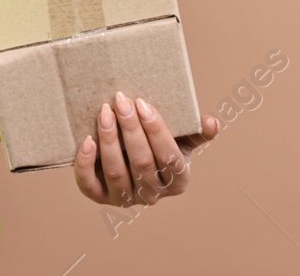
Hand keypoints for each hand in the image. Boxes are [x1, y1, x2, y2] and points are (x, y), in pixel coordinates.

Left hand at [73, 90, 220, 206]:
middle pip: (142, 162)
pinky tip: (86, 140)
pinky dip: (85, 163)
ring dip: (109, 140)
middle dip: (130, 129)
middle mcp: (153, 195)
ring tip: (104, 112)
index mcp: (178, 180)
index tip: (143, 103)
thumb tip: (214, 123)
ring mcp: (126, 199)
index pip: (169, 157)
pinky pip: (90, 185)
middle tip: (120, 100)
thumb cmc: (158, 145)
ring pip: (117, 172)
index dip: (156, 130)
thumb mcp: (181, 139)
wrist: (129, 160)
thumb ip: (196, 131)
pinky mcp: (100, 197)